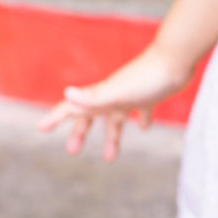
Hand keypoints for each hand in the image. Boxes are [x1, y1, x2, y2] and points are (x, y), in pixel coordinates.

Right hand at [36, 43, 192, 162]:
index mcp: (102, 95)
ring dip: (111, 136)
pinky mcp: (151, 96)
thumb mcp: (118, 90)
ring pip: (116, 118)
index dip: (56, 117)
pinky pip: (142, 111)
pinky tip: (144, 128)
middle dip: (80, 132)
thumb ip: (94, 95)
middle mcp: (114, 95)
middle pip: (91, 115)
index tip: (40, 128)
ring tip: (110, 158)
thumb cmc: (147, 75)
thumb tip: (67, 93)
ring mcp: (132, 95)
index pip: (73, 107)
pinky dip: (141, 120)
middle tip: (72, 151)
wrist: (177, 59)